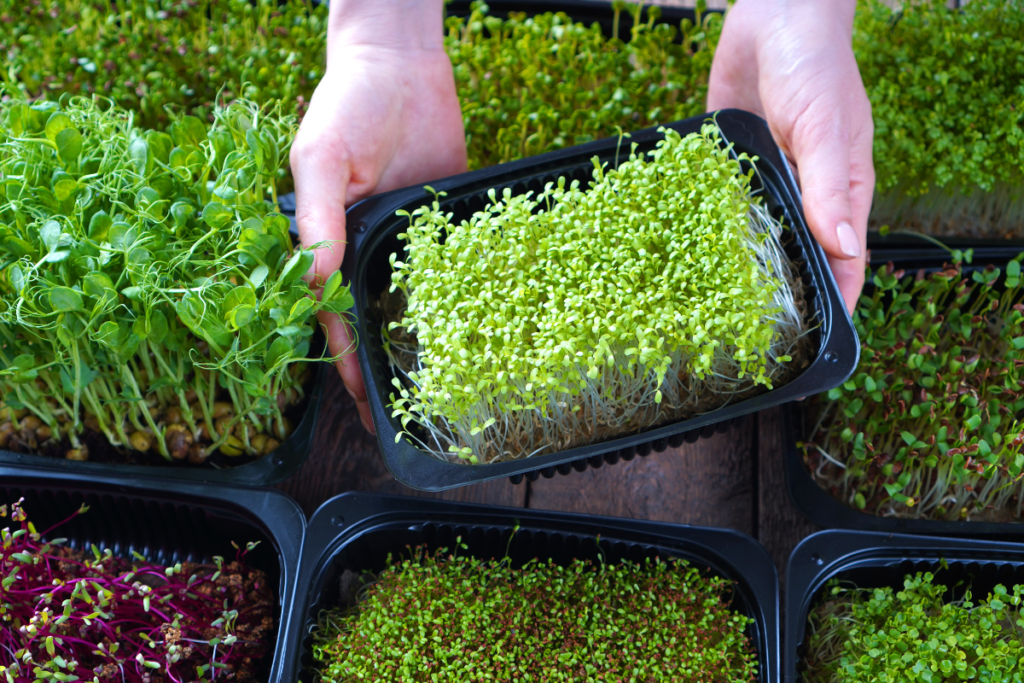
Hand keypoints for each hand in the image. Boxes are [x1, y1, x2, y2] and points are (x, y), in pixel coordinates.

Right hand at [290, 0, 466, 432]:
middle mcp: (368, 251)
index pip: (334, 318)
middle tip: (412, 413)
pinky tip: (486, 330)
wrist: (401, 65)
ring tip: (451, 387)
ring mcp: (409, 243)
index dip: (348, 363)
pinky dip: (468, 298)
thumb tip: (317, 280)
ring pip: (417, 304)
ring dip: (428, 343)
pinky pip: (457, 269)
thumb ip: (319, 218)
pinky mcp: (447, 227)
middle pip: (376, 320)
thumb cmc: (347, 105)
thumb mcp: (321, 158)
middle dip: (389, 366)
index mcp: (330, 244)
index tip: (365, 406)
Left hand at [707, 0, 873, 314]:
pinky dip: (699, 224)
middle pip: (793, 255)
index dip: (835, 303)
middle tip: (745, 336)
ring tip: (701, 307)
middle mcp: (801, 193)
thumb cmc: (816, 66)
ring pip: (750, 235)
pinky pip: (714, 202)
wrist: (774, 13)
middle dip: (775, 294)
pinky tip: (675, 251)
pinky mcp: (727, 164)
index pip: (843, 260)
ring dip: (730, 265)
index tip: (817, 344)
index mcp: (838, 191)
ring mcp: (763, 180)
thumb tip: (841, 247)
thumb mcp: (826, 128)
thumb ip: (828, 188)